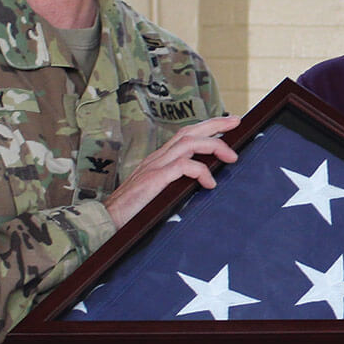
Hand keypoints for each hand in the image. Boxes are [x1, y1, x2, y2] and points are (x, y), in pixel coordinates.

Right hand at [105, 116, 240, 226]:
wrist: (107, 221)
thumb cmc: (132, 212)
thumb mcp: (158, 193)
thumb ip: (175, 185)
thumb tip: (201, 185)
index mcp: (158, 159)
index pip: (185, 134)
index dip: (206, 127)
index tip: (227, 125)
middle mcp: (157, 158)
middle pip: (189, 131)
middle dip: (215, 124)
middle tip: (237, 122)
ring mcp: (155, 166)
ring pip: (188, 143)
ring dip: (214, 146)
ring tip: (231, 157)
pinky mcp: (154, 179)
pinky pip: (183, 166)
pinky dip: (200, 171)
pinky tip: (210, 183)